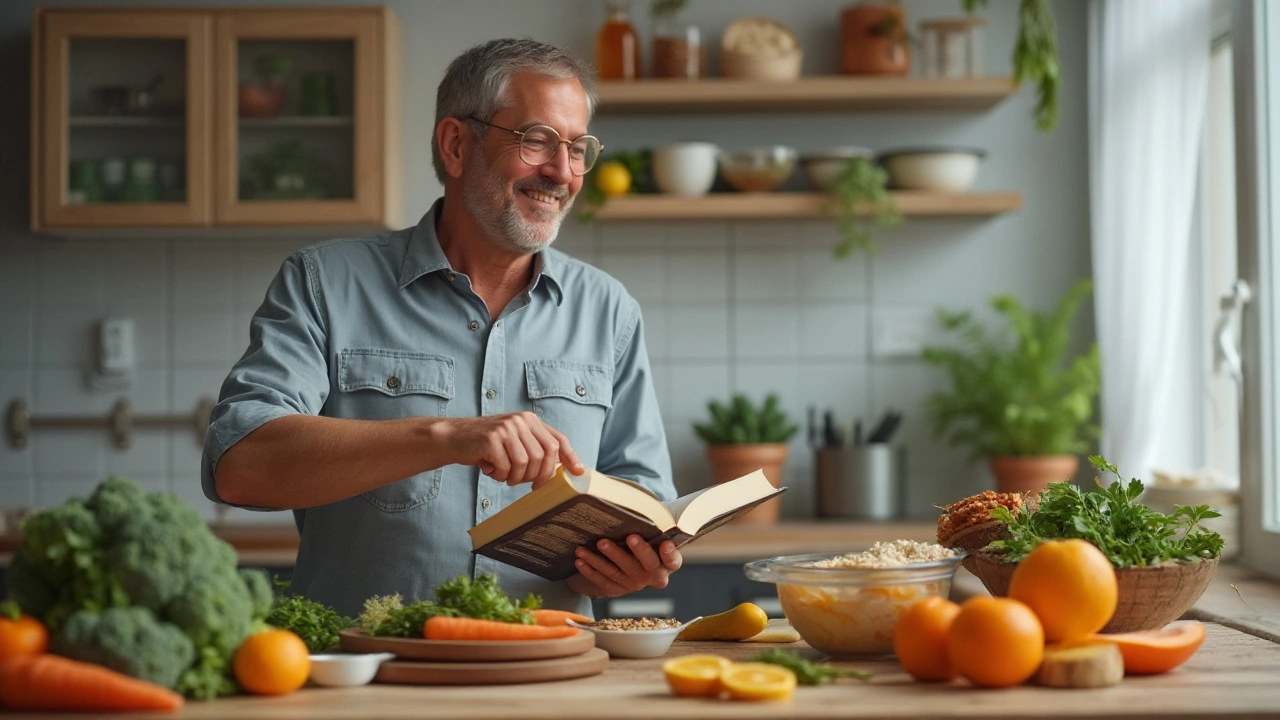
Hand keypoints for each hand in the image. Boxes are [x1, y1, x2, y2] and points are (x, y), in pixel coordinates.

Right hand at [434, 413, 584, 486]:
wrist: (453, 437)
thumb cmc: (486, 445)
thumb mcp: (514, 441)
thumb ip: (535, 449)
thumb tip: (563, 469)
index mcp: (530, 420)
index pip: (557, 439)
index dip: (570, 457)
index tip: (578, 472)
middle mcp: (521, 420)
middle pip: (543, 456)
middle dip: (537, 476)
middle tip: (523, 482)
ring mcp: (506, 428)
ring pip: (525, 464)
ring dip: (513, 477)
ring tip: (501, 473)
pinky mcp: (491, 439)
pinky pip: (505, 467)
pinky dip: (498, 475)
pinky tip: (488, 468)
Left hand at [565, 535, 682, 597]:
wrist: (636, 562)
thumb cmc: (647, 539)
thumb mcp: (655, 533)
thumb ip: (655, 524)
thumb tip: (644, 504)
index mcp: (667, 563)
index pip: (673, 560)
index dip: (670, 554)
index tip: (666, 544)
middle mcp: (653, 576)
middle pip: (646, 565)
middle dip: (638, 551)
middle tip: (630, 537)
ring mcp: (635, 584)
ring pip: (618, 573)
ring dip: (602, 560)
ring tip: (592, 546)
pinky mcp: (618, 589)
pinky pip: (603, 581)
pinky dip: (590, 571)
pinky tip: (580, 560)